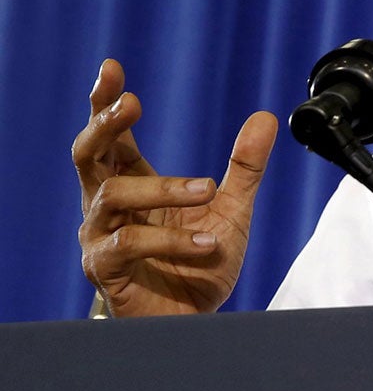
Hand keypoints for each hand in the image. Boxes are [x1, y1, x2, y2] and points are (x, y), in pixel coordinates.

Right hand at [75, 59, 277, 316]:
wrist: (196, 321)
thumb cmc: (201, 264)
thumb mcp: (231, 209)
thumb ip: (244, 166)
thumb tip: (265, 116)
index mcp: (131, 182)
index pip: (111, 136)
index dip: (106, 102)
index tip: (113, 68)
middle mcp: (106, 205)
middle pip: (88, 153)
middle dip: (106, 124)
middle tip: (132, 103)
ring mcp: (99, 236)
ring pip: (113, 194)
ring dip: (163, 188)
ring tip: (208, 191)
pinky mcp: (104, 268)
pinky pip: (126, 243)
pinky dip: (168, 239)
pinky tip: (206, 241)